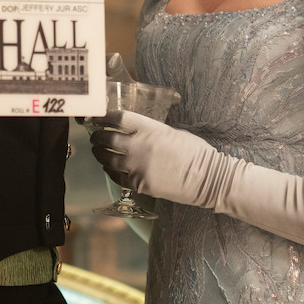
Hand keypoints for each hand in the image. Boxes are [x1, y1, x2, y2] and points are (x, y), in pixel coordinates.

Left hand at [89, 109, 226, 207]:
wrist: (208, 179)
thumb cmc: (196, 152)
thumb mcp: (173, 133)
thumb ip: (152, 132)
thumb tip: (136, 132)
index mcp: (151, 129)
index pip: (119, 119)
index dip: (105, 117)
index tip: (98, 118)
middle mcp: (140, 147)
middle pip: (108, 139)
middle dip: (98, 136)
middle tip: (95, 136)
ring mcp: (138, 167)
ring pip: (108, 160)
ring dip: (100, 154)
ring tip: (98, 151)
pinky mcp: (140, 185)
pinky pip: (117, 178)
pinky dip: (110, 172)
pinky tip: (109, 169)